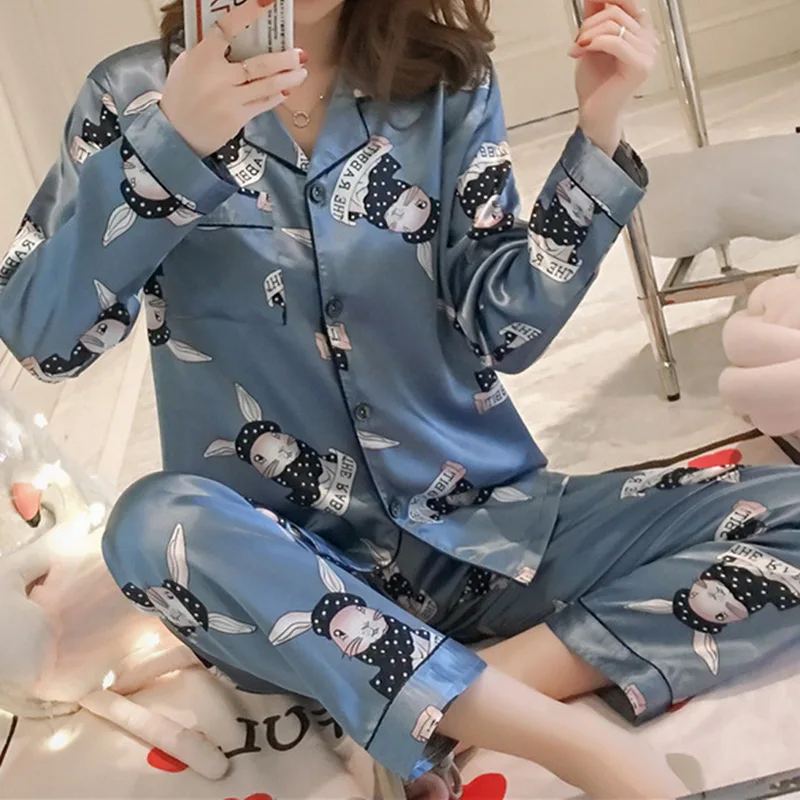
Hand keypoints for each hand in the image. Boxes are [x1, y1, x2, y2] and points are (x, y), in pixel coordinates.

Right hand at [160, 0, 307, 156]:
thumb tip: (235, 36)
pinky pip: (262, 104)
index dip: (247, 13)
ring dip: (288, 78)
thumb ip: (209, 50)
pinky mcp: (237, 118)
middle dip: (284, 59)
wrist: (177, 131)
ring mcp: (229, 99)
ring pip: (266, 85)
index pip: (226, 29)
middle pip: (258, 64)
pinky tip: (287, 91)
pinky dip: (276, 96)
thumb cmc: (183, 93)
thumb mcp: (188, 64)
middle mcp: (217, 77)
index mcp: (202, 57)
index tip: (266, 1)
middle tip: (301, 54)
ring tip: (302, 72)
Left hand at [569, 0, 658, 155]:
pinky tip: (581, 51)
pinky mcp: (641, 65)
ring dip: (588, 34)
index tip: (591, 3)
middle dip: (590, 23)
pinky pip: (615, 41)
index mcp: (640, 30)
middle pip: (616, 11)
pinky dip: (594, 43)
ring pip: (614, 25)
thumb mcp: (591, 41)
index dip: (607, 0)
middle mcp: (648, 38)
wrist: (594, 113)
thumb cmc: (595, 83)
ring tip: (577, 49)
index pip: (626, 2)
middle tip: (577, 40)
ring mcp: (648, 52)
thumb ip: (595, 16)